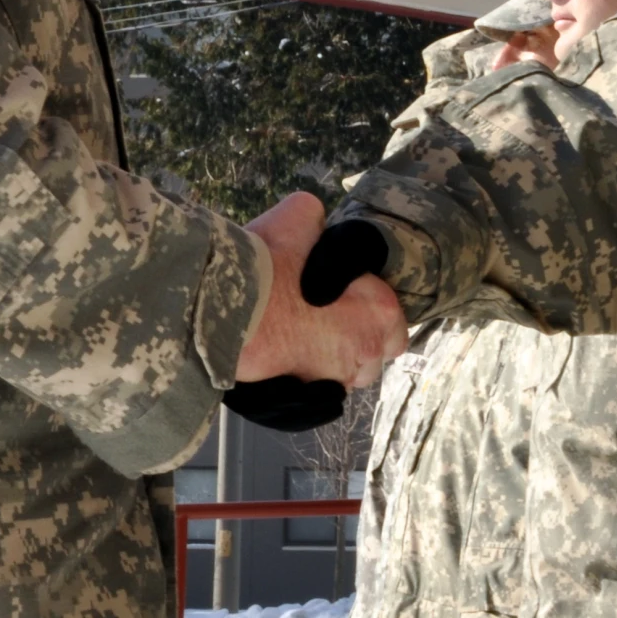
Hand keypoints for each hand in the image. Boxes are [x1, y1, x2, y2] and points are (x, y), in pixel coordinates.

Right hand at [234, 192, 405, 388]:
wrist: (223, 312)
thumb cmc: (267, 265)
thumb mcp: (297, 216)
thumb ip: (316, 221)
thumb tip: (314, 224)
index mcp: (379, 310)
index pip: (393, 318)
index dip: (372, 307)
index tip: (346, 296)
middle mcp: (367, 352)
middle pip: (374, 350)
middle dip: (356, 337)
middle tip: (324, 317)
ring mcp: (337, 382)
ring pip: (347, 374)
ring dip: (333, 359)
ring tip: (303, 339)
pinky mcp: (304, 401)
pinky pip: (318, 390)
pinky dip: (307, 377)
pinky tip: (286, 357)